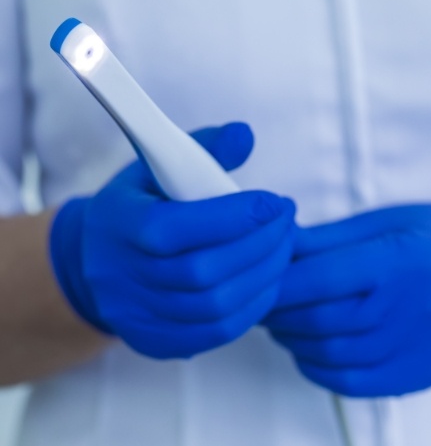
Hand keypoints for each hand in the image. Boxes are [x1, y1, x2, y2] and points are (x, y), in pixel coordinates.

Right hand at [50, 123, 296, 358]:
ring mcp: (138, 316)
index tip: (274, 202)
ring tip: (285, 246)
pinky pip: (217, 332)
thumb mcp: (158, 166)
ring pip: (216, 306)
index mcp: (119, 225)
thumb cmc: (140, 206)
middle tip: (288, 222)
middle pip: (203, 272)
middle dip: (260, 245)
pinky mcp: (156, 341)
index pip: (177, 228)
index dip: (234, 217)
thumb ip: (203, 149)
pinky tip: (269, 279)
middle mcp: (122, 277)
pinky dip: (254, 306)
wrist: (96, 261)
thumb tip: (245, 135)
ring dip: (264, 275)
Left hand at [264, 196, 430, 395]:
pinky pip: (355, 383)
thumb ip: (327, 239)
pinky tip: (310, 350)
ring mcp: (422, 346)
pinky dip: (320, 369)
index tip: (256, 280)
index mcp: (404, 257)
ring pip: (333, 356)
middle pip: (323, 321)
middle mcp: (417, 306)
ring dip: (294, 341)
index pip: (323, 278)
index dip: (279, 283)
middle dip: (279, 314)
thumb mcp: (383, 221)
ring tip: (283, 323)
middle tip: (262, 302)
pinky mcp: (423, 372)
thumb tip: (274, 248)